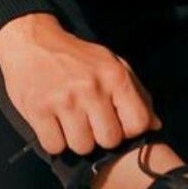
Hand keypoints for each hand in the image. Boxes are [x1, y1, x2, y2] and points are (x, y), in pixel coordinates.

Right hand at [0, 12, 161, 155]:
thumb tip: (155, 125)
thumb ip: (136, 93)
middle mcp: (92, 88)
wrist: (32, 41)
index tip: (117, 122)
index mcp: (115, 76)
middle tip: (91, 122)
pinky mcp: (38, 110)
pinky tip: (54, 123)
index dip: (129, 129)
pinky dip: (54, 140)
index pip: (138, 123)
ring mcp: (64, 100)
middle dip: (101, 136)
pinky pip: (54, 146)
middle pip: (110, 140)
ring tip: (71, 121)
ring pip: (82, 147)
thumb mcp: (112, 64)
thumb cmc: (77, 57)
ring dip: (77, 140)